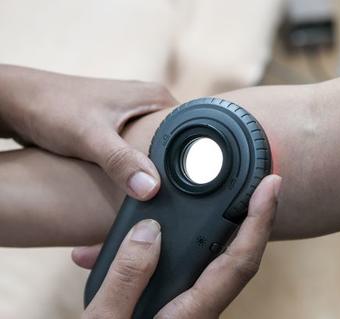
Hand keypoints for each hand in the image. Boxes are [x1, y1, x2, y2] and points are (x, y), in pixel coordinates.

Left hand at [0, 64, 176, 199]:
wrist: (18, 101)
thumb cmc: (52, 107)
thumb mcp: (89, 136)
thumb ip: (120, 161)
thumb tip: (150, 190)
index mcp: (155, 98)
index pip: (189, 131)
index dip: (193, 159)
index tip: (193, 188)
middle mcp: (149, 104)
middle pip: (175, 144)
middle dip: (174, 169)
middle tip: (175, 199)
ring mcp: (134, 115)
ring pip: (156, 149)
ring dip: (154, 171)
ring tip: (160, 198)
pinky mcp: (119, 127)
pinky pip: (138, 151)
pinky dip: (138, 168)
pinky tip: (137, 187)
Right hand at [76, 175, 280, 318]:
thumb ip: (127, 278)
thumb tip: (150, 231)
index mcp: (191, 312)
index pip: (240, 260)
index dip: (260, 219)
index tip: (270, 186)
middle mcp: (199, 306)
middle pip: (235, 253)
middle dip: (246, 214)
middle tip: (248, 182)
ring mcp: (188, 303)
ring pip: (205, 256)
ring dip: (195, 225)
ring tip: (178, 201)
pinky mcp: (173, 300)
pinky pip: (179, 264)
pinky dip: (165, 246)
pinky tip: (134, 242)